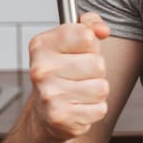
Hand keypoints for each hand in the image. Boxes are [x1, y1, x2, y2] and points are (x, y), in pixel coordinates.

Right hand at [27, 12, 111, 141]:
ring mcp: (48, 95)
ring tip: (80, 91)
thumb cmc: (63, 71)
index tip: (81, 51)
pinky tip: (78, 107)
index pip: (87, 35)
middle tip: (80, 76)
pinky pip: (100, 109)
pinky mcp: (60, 117)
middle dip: (96, 71)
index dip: (92, 45)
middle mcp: (40, 70)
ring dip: (96, 91)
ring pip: (101, 88)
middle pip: (97, 64)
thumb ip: (90, 24)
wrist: (45, 114)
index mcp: (41, 45)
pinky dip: (94, 109)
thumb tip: (102, 30)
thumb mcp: (73, 40)